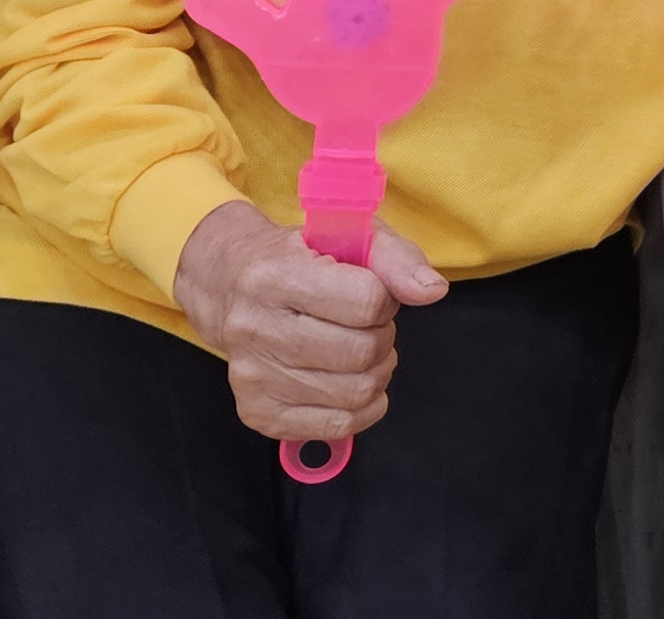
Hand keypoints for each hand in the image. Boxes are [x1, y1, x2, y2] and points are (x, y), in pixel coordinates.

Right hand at [171, 198, 449, 447]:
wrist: (230, 285)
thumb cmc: (302, 258)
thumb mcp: (350, 237)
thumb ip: (397, 258)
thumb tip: (433, 291)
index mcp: (275, 276)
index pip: (367, 302)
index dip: (385, 299)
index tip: (372, 293)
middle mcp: (254, 328)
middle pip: (362, 353)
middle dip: (382, 337)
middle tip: (367, 325)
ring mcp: (252, 376)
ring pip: (356, 393)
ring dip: (375, 371)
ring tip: (359, 350)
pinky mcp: (257, 412)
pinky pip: (338, 426)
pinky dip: (363, 408)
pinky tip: (351, 381)